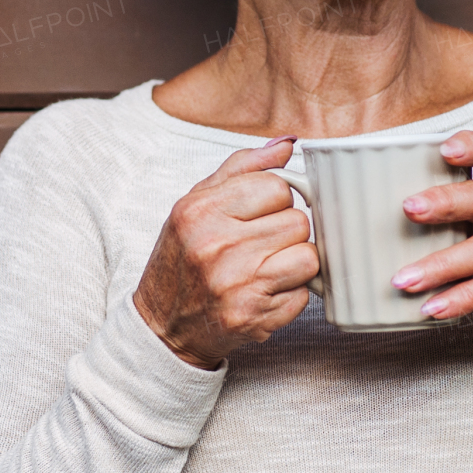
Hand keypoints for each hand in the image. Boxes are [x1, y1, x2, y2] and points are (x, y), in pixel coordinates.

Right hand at [133, 138, 319, 368]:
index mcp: (202, 211)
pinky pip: (304, 295)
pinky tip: (263, 293)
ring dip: (295, 263)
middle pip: (298, 222)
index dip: (276, 200)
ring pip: (308, 257)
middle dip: (286, 232)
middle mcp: (218, 247)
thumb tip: (287, 145)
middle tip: (261, 244)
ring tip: (267, 267)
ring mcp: (237, 285)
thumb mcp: (196, 204)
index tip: (261, 213)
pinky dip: (290, 295)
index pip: (277, 187)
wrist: (163, 326)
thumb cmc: (182, 260)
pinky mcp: (254, 318)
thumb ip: (242, 168)